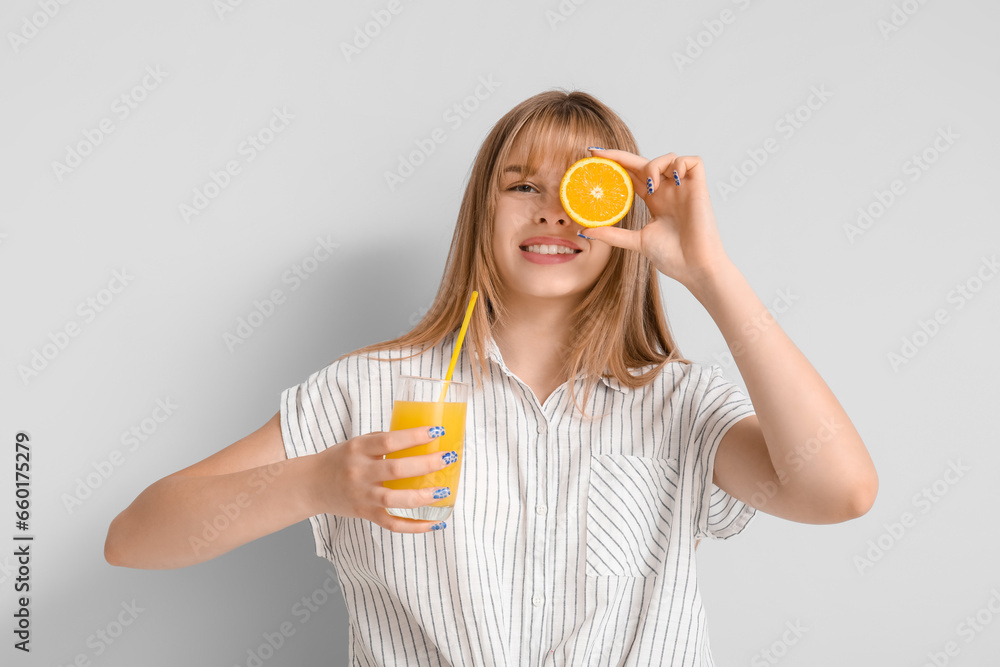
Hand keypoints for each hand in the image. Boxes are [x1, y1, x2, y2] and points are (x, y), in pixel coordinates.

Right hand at [310, 426, 455, 532]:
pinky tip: (436, 523)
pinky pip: (393, 524)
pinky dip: (416, 526)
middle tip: (448, 458)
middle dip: (426, 464)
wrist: (312, 485)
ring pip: (395, 500)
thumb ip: (384, 442)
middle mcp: (359, 473)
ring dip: (423, 497)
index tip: (437, 431)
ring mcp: (363, 496)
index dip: (415, 436)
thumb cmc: (341, 460)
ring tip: (444, 491)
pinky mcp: (366, 514)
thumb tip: (421, 439)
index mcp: (358, 449)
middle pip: (396, 470)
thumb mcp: (357, 443)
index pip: (389, 441)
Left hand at [580, 148, 733, 291]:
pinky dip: (681, 164)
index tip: (593, 158)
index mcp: (655, 201)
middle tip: (599, 154)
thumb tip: (584, 231)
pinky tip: (673, 179)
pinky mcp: (700, 188)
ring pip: (669, 157)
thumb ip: (612, 235)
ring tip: (650, 185)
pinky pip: (693, 161)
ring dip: (654, 164)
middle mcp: (668, 191)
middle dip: (622, 156)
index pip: (633, 176)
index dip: (616, 164)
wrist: (694, 267)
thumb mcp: (636, 241)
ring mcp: (683, 188)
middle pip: (644, 163)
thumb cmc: (672, 257)